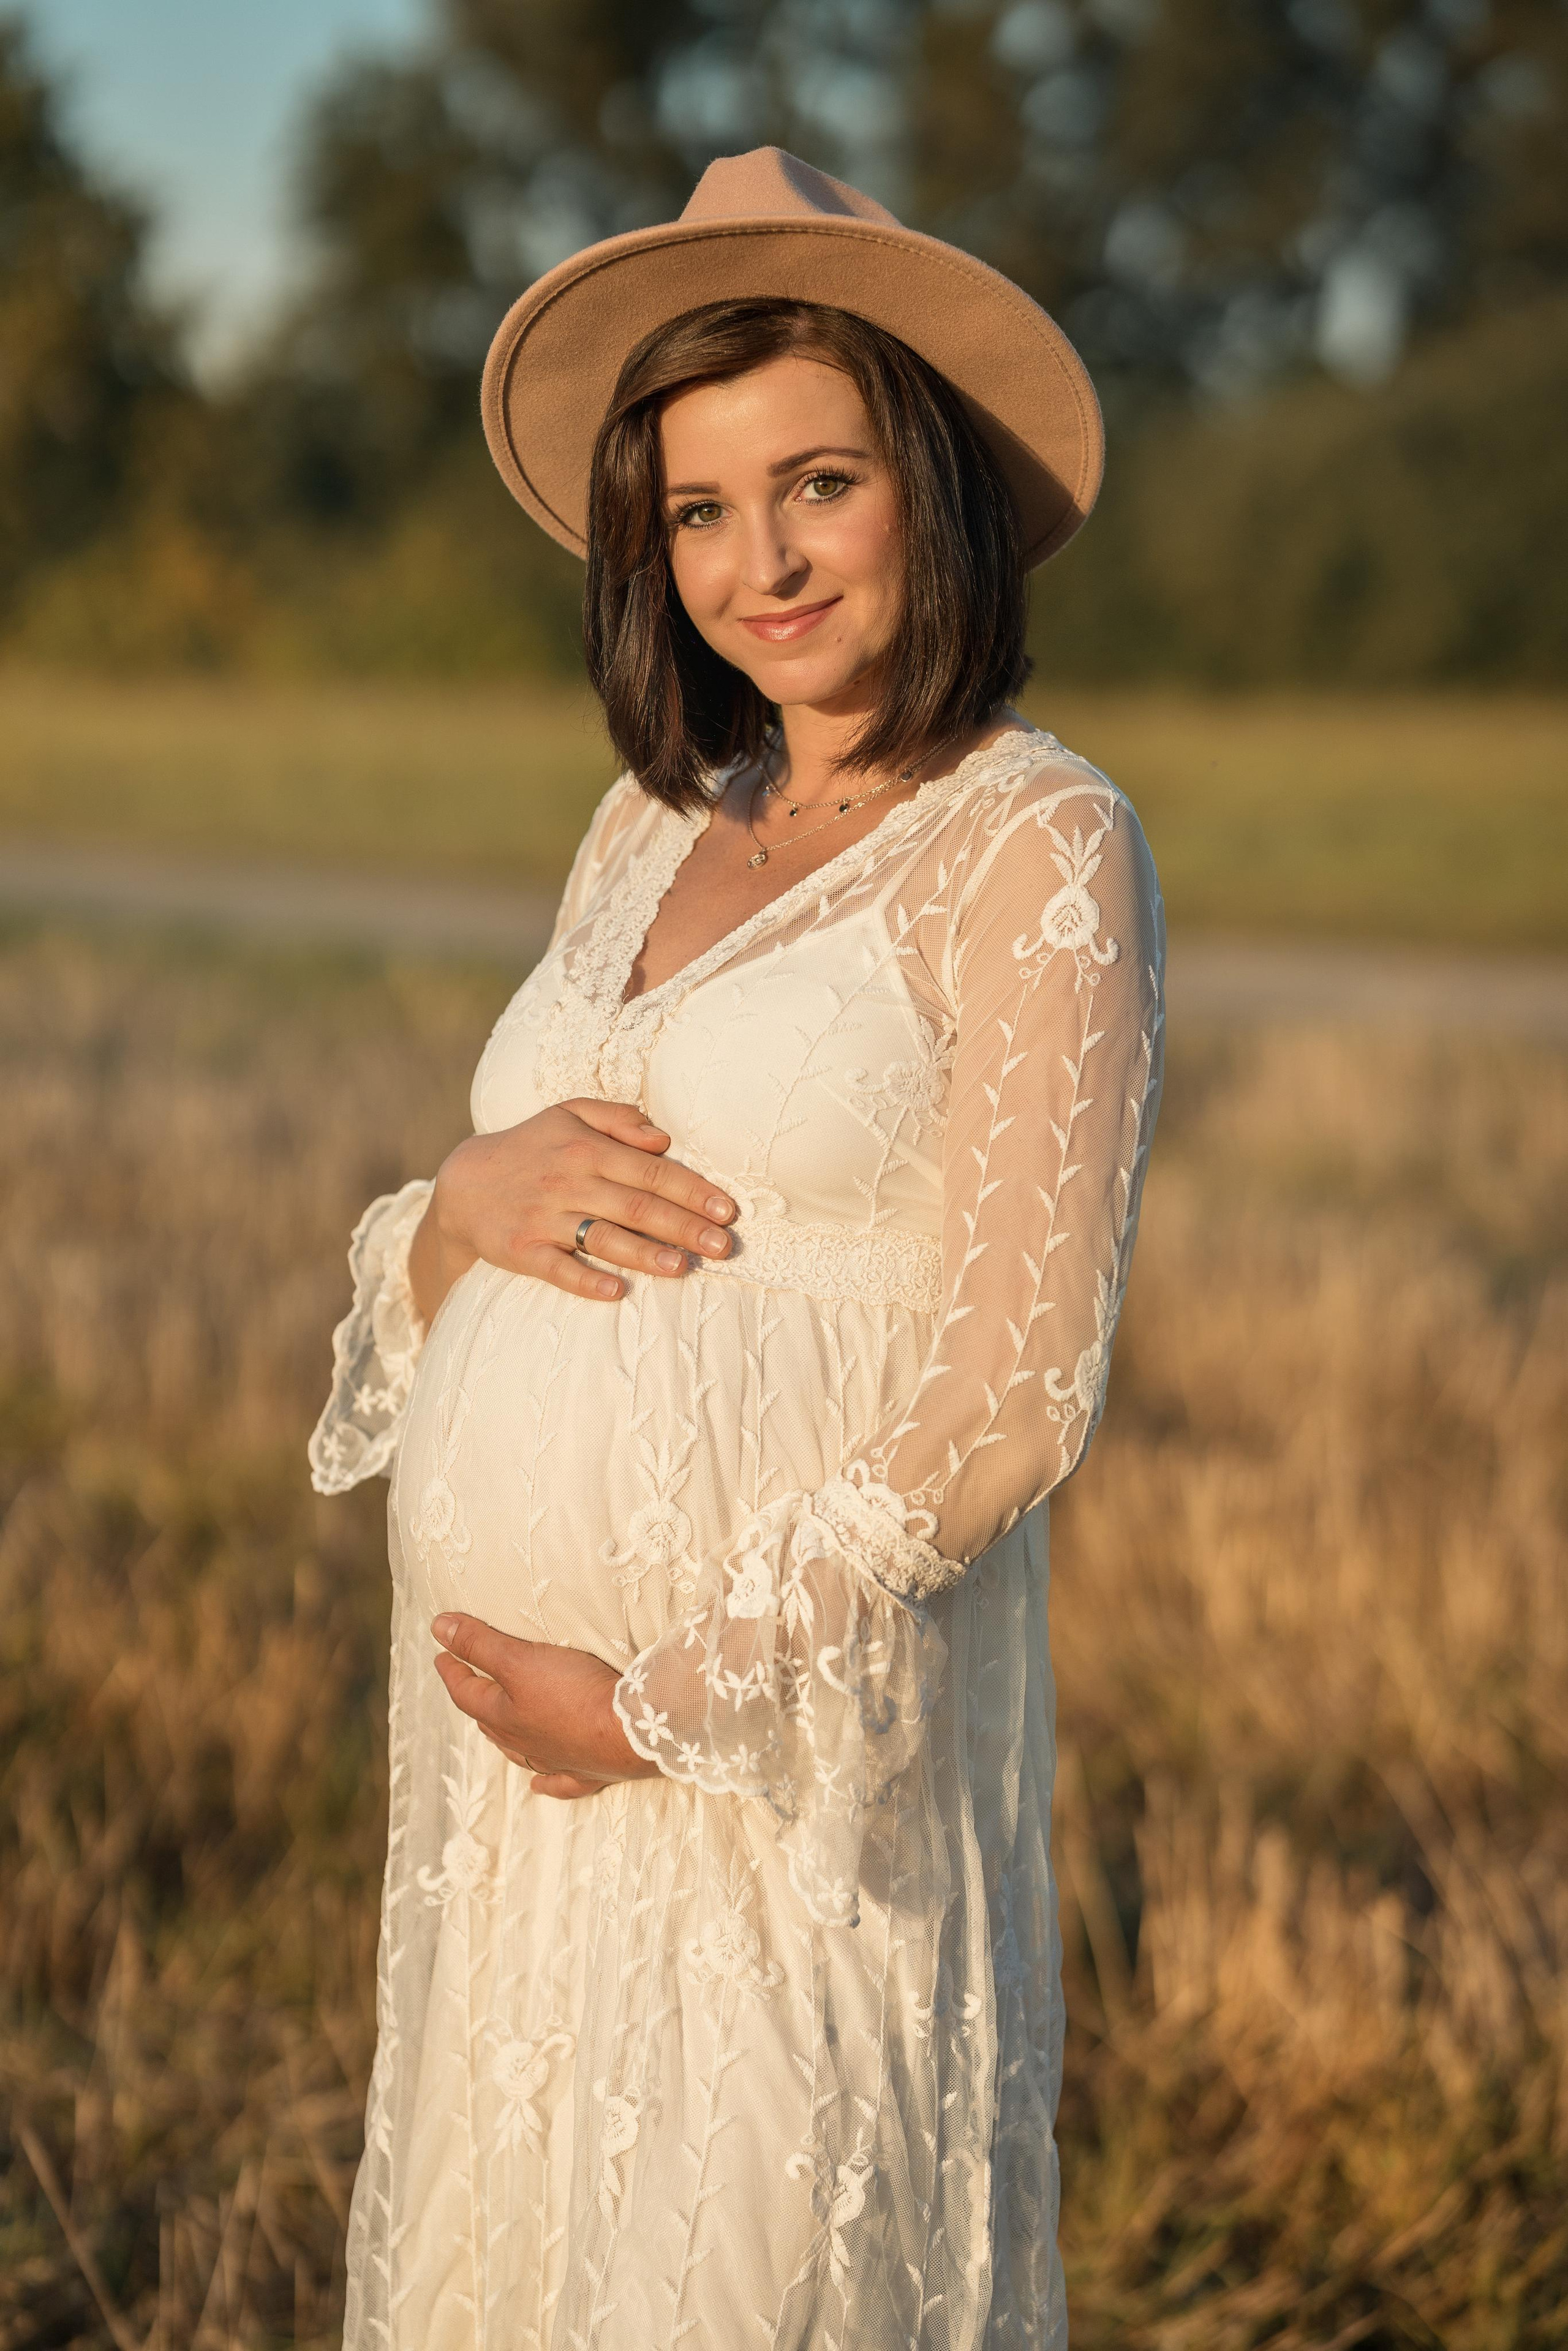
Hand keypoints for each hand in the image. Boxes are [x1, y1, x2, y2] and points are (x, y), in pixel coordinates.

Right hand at [409, 1097, 734, 1323]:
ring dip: (646, 1254)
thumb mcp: (568, 1115)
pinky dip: (587, 1281)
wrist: (463, 1184)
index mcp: (586, 1148)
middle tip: (723, 1246)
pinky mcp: (522, 1251)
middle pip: (637, 1206)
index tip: (727, 1210)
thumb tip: (663, 1138)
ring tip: (685, 1267)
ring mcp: (545, 1218)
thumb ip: (618, 1118)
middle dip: (684, 1226)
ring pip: (603, 1238)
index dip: (693, 1191)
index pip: (651, 1171)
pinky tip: (618, 1291)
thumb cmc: (531, 1147)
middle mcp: (569, 1181)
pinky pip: (558, 1269)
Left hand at [430, 1612, 662, 1799]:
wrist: (629, 1733)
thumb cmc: (573, 1694)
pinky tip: (538, 1785)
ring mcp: (555, 1761)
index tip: (442, 1654)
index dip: (453, 1669)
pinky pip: (559, 1782)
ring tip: (497, 1729)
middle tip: (468, 1683)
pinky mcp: (587, 1771)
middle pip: (491, 1721)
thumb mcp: (519, 1660)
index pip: (467, 1691)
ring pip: (519, 1751)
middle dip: (477, 1700)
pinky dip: (545, 1782)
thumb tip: (438, 1627)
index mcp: (503, 1717)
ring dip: (504, 1739)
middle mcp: (524, 1743)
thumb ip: (480, 1644)